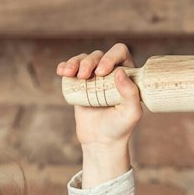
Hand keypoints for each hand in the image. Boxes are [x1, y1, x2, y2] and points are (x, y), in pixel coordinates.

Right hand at [58, 42, 141, 183]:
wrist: (101, 141)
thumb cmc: (120, 128)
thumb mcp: (131, 113)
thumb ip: (131, 93)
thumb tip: (120, 72)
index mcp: (127, 74)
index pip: (120, 53)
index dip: (110, 56)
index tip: (102, 72)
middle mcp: (111, 73)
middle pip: (99, 54)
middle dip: (89, 61)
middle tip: (85, 76)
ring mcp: (94, 78)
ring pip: (84, 59)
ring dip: (75, 62)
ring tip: (70, 74)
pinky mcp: (79, 84)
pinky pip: (71, 68)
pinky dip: (65, 66)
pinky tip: (61, 71)